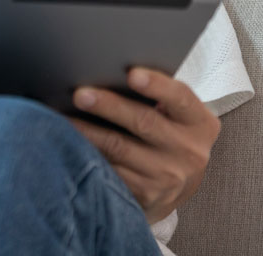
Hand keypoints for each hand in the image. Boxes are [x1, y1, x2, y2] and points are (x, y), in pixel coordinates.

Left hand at [69, 68, 220, 222]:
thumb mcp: (177, 116)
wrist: (178, 183)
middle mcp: (189, 151)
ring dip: (87, 132)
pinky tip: (68, 144)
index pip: (180, 97)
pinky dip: (87, 155)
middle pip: (144, 122)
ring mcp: (169, 176)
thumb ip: (156, 97)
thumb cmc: (168, 134)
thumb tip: (107, 69)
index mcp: (200, 123)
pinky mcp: (146, 194)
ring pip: (120, 149)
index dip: (157, 85)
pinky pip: (110, 171)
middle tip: (80, 94)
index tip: (131, 74)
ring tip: (63, 118)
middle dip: (109, 106)